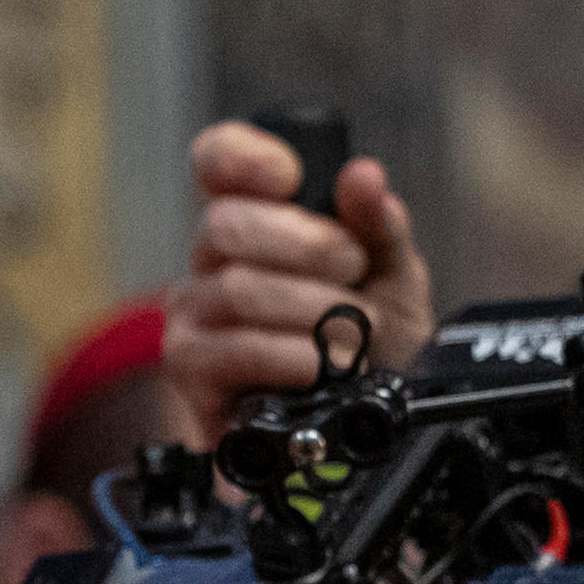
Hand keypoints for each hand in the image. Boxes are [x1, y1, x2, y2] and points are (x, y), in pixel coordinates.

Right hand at [174, 120, 435, 441]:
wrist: (359, 428)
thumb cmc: (369, 343)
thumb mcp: (392, 278)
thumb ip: (379, 226)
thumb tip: (364, 177)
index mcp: (254, 219)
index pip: (216, 160)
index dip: (242, 156)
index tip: (291, 176)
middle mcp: (212, 261)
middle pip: (226, 224)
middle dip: (305, 245)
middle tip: (352, 271)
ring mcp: (194, 315)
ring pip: (236, 289)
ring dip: (312, 311)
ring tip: (353, 335)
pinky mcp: (191, 370)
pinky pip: (233, 350)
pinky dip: (292, 356)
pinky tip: (321, 367)